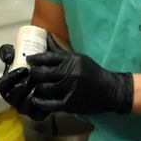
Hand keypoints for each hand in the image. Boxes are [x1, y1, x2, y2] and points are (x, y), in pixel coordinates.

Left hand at [0, 34, 133, 115]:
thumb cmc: (92, 73)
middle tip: (31, 74)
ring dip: (37, 87)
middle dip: (34, 74)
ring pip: (44, 88)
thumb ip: (60, 52)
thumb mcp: (79, 58)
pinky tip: (35, 99)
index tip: (29, 60)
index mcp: (72, 60)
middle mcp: (70, 73)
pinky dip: (40, 102)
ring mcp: (70, 88)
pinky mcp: (70, 103)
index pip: (47, 57)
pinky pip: (49, 103)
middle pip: (42, 73)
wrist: (111, 90)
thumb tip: (44, 36)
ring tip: (35, 86)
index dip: (35, 59)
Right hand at [0, 43, 47, 120]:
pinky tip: (47, 95)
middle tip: (33, 77)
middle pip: (12, 97)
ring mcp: (24, 108)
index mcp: (6, 86)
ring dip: (31, 95)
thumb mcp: (18, 54)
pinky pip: (37, 114)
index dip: (10, 78)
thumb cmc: (31, 64)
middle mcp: (13, 98)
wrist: (52, 74)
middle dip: (21, 86)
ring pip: (23, 106)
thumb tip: (9, 56)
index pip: (1, 85)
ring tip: (40, 85)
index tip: (23, 69)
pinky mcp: (37, 115)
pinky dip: (42, 106)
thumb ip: (8, 51)